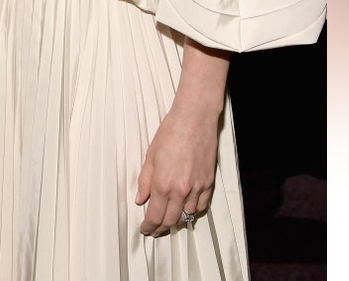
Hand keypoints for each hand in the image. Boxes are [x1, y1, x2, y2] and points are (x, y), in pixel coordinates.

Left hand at [134, 103, 220, 236]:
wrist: (195, 119)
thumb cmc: (171, 132)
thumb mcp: (150, 156)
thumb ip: (145, 181)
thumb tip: (140, 199)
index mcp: (162, 184)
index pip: (155, 216)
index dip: (149, 226)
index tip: (145, 229)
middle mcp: (181, 190)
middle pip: (171, 220)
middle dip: (161, 228)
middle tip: (154, 230)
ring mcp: (197, 187)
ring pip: (187, 215)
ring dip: (177, 220)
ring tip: (169, 220)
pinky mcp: (209, 182)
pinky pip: (201, 205)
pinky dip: (193, 211)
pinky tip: (187, 210)